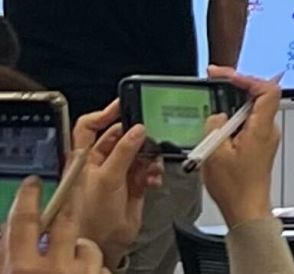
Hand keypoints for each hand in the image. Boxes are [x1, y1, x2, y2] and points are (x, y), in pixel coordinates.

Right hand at [4, 176, 107, 273]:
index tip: (32, 182)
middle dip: (73, 190)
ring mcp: (83, 273)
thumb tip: (6, 228)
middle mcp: (55, 268)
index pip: (24, 221)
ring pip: (86, 245)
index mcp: (23, 270)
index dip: (28, 197)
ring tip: (70, 263)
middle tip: (77, 169)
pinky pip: (99, 266)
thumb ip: (9, 255)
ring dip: (79, 248)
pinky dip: (91, 268)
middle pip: (67, 216)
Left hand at [68, 103, 157, 267]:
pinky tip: (152, 176)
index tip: (123, 104)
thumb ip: (123, 152)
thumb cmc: (91, 220)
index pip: (90, 126)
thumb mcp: (107, 179)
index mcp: (84, 159)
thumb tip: (137, 129)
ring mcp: (117, 173)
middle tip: (149, 132)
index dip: (105, 113)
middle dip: (136, 134)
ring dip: (148, 153)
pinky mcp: (133, 184)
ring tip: (151, 162)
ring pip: (137, 150)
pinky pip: (147, 166)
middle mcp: (99, 163)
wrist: (107, 245)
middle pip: (119, 136)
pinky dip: (153, 169)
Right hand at [199, 67, 281, 229]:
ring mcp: (265, 137)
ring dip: (232, 107)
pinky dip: (233, 121)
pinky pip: (248, 123)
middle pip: (260, 95)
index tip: (227, 76)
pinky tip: (218, 130)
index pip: (267, 90)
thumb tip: (217, 115)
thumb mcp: (215, 154)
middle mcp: (268, 129)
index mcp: (261, 128)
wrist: (246, 208)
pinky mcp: (260, 145)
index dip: (248, 78)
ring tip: (213, 112)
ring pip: (252, 110)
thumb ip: (215, 126)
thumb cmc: (235, 187)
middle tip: (216, 83)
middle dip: (237, 87)